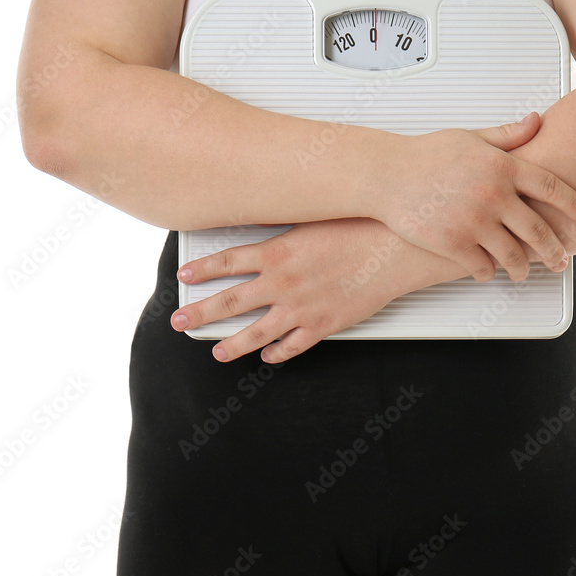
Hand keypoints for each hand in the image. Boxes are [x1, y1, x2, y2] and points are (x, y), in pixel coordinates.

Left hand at [170, 216, 458, 363]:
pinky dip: (278, 354)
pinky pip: (293, 345)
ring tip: (217, 352)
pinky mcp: (323, 325)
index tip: (185, 276)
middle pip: (229, 302)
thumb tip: (266, 229)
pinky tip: (269, 356)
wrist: (394, 250)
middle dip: (199, 313)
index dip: (202, 270)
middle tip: (180, 321)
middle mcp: (283, 283)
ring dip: (232, 345)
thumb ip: (285, 231)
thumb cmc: (360, 228)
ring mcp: (301, 308)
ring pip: (256, 333)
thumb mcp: (312, 219)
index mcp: (277, 253)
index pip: (226, 262)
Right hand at [369, 112, 575, 282]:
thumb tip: (537, 122)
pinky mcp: (453, 243)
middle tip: (562, 259)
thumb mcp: (470, 137)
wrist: (385, 175)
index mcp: (502, 166)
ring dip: (522, 268)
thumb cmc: (425, 155)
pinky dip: (489, 273)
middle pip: (538, 229)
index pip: (552, 187)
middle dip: (555, 249)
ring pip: (513, 255)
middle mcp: (493, 195)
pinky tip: (490, 272)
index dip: (575, 204)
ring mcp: (474, 221)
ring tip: (523, 272)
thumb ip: (507, 135)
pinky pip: (482, 267)